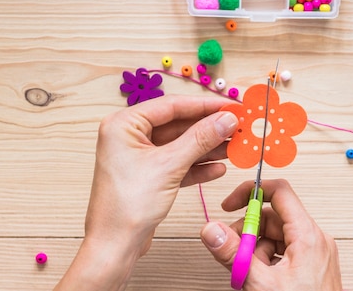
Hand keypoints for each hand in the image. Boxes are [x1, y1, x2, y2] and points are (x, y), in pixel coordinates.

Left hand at [55, 95, 237, 290]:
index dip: (204, 105)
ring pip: (180, 145)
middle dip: (209, 128)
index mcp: (124, 124)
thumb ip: (200, 139)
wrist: (114, 247)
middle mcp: (129, 137)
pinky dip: (197, 166)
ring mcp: (139, 157)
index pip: (171, 106)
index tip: (230, 107)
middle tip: (237, 127)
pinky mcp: (149, 176)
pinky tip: (218, 168)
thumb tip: (226, 119)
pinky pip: (177, 163)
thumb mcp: (169, 166)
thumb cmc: (127, 206)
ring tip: (234, 147)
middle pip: (178, 124)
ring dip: (207, 147)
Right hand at [200, 179, 342, 290]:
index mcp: (308, 236)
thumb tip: (212, 230)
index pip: (280, 192)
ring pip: (277, 237)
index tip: (231, 204)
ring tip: (245, 272)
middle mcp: (315, 240)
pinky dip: (266, 261)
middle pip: (274, 217)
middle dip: (248, 231)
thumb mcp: (260, 284)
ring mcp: (315, 254)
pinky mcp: (312, 268)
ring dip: (255, 249)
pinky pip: (284, 252)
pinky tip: (257, 279)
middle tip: (232, 249)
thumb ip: (233, 254)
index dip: (252, 192)